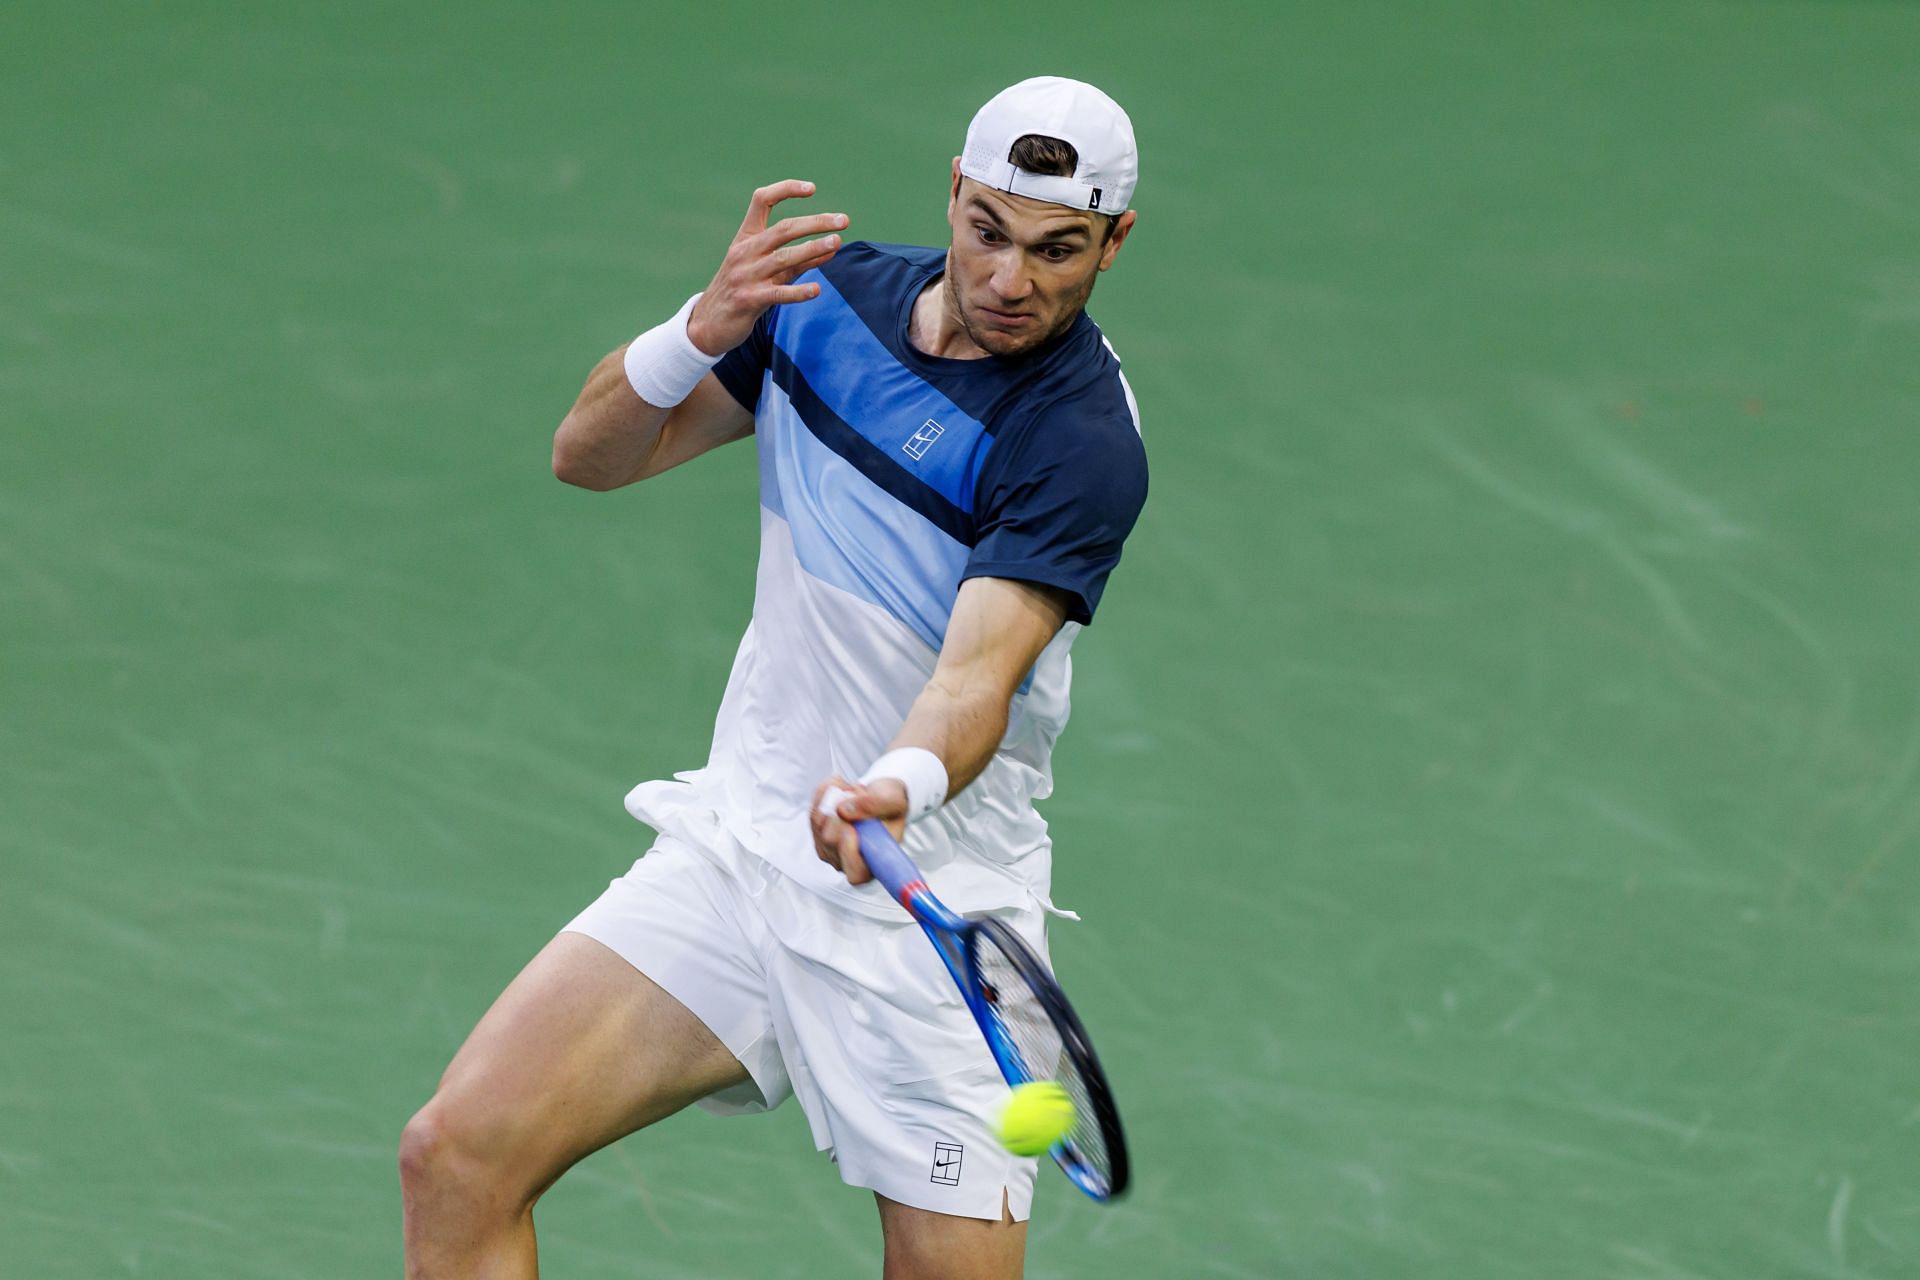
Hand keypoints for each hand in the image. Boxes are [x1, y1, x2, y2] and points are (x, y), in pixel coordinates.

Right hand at [687, 180, 847, 356]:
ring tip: (836, 243)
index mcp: (746, 237)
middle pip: (783, 229)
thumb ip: (797, 259)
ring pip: (784, 258)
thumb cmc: (742, 291)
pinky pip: (778, 293)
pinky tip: (817, 289)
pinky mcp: (749, 300)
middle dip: (815, 222)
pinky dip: (798, 291)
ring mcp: (746, 276)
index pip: (762, 201)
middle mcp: (745, 252)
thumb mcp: (766, 269)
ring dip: (812, 249)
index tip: (813, 189)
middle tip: (843, 221)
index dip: (786, 190)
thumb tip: (832, 247)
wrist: (708, 324)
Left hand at [809, 776, 907, 885]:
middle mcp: (850, 861)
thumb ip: (874, 804)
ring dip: (834, 800)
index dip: (849, 853)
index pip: (856, 873)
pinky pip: (813, 815)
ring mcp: (831, 850)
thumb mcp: (893, 800)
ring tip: (853, 792)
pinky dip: (823, 797)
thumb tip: (843, 810)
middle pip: (831, 842)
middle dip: (842, 812)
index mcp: (875, 861)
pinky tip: (838, 790)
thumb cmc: (891, 805)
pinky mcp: (819, 835)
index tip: (851, 829)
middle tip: (858, 794)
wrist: (880, 797)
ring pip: (819, 826)